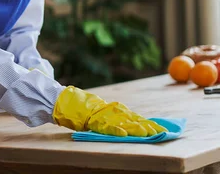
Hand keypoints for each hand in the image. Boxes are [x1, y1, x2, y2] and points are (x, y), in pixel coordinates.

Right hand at [52, 86, 166, 136]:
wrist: (74, 104)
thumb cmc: (94, 111)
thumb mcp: (111, 113)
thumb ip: (124, 118)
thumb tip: (141, 126)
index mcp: (119, 111)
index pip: (138, 118)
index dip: (151, 124)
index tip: (164, 130)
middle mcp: (115, 113)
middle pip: (134, 120)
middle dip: (148, 127)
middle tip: (161, 132)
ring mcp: (106, 117)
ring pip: (124, 123)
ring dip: (136, 128)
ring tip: (147, 133)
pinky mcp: (97, 121)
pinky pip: (107, 127)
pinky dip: (115, 130)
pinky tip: (124, 134)